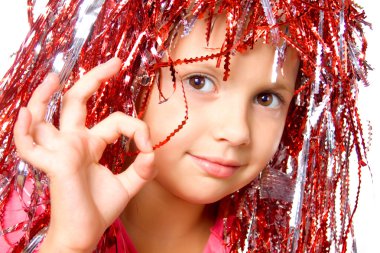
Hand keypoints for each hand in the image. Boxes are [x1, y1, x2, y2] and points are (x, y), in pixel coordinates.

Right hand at [13, 58, 154, 251]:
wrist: (85, 234)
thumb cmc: (100, 209)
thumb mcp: (128, 185)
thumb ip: (142, 168)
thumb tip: (153, 153)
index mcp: (91, 144)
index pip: (116, 120)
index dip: (137, 128)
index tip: (149, 145)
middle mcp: (74, 142)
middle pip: (77, 102)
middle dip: (94, 78)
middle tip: (114, 62)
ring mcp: (61, 151)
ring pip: (45, 116)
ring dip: (44, 95)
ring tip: (54, 75)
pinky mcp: (52, 165)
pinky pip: (29, 147)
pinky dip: (24, 131)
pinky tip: (27, 113)